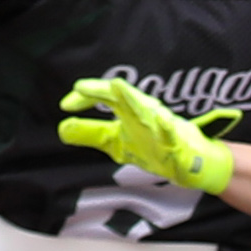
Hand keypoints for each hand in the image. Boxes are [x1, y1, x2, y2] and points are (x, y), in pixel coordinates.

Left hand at [60, 72, 240, 194]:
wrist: (189, 163)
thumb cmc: (151, 145)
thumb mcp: (115, 141)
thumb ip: (90, 133)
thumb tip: (62, 128)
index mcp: (128, 111)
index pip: (104, 97)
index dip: (85, 98)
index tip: (65, 105)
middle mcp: (144, 113)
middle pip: (121, 96)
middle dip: (102, 90)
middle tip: (80, 87)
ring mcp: (161, 127)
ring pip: (146, 110)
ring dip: (132, 99)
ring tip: (117, 88)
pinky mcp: (176, 143)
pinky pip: (172, 134)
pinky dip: (167, 127)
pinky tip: (163, 120)